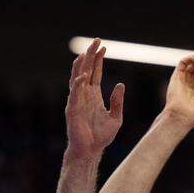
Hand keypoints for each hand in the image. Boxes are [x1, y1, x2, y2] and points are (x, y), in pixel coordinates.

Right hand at [65, 38, 124, 156]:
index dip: (99, 60)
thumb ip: (117, 101)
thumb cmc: (101, 137)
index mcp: (94, 96)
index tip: (104, 47)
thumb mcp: (116, 118)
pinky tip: (82, 76)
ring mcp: (77, 102)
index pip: (96, 73)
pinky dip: (77, 85)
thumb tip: (120, 85)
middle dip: (91, 56)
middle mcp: (84, 96)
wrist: (90, 151)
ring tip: (85, 53)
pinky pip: (74, 95)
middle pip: (87, 71)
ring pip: (77, 79)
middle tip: (96, 41)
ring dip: (81, 66)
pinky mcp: (72, 110)